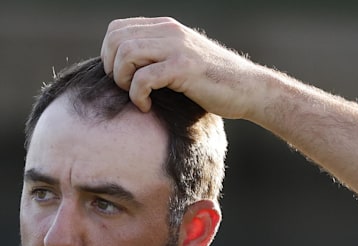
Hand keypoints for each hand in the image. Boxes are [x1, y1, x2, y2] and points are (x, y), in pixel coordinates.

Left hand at [100, 17, 266, 118]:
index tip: (119, 77)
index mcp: (165, 27)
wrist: (248, 89)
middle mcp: (170, 31)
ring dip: (122, 80)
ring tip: (135, 96)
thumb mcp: (180, 60)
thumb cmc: (212, 83)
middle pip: (116, 39)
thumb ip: (156, 55)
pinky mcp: (184, 68)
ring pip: (126, 54)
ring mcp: (177, 47)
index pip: (117, 29)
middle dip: (111, 67)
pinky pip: (144, 78)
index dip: (108, 54)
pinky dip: (137, 95)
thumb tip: (120, 67)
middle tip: (124, 88)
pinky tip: (146, 105)